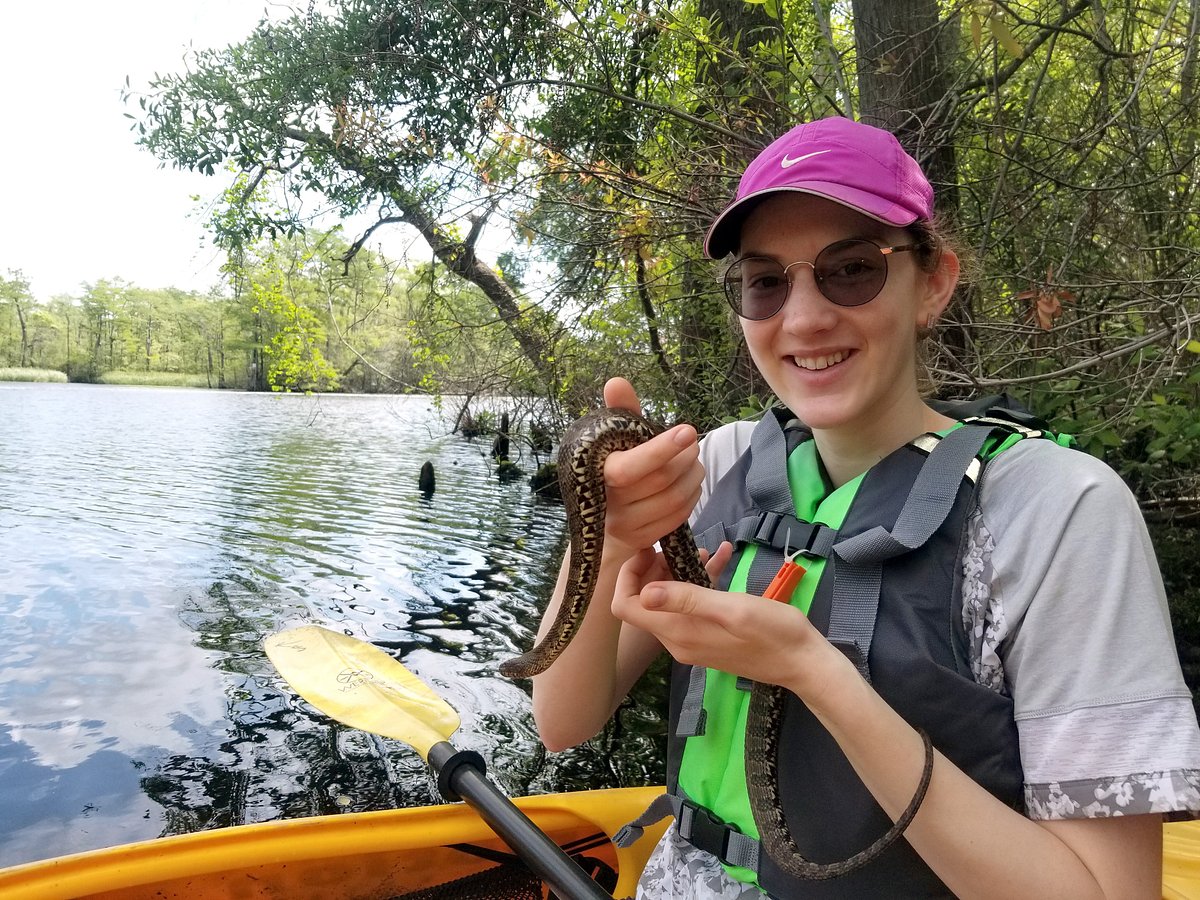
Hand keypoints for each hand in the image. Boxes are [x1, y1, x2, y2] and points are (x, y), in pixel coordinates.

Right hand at [598, 378, 704, 562]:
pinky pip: (678, 516)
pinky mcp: (643, 537)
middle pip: (661, 481)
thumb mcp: (612, 438)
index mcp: (598, 475)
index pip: (631, 467)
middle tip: (692, 442)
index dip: (661, 448)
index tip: (688, 430)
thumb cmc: (610, 465)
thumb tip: (616, 381)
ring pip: (674, 499)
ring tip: (694, 460)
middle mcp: (611, 503)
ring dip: (693, 476)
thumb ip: (619, 411)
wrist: (598, 515)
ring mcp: (627, 524)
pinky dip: (692, 496)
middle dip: (684, 458)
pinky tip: (691, 482)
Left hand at [611, 547, 854, 708]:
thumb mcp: (731, 609)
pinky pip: (693, 606)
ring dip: (681, 571)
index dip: (629, 575)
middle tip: (677, 545)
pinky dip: (703, 581)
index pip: (625, 606)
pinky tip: (723, 557)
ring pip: (670, 600)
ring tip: (705, 548)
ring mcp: (692, 640)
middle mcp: (677, 639)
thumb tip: (644, 592)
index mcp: (677, 632)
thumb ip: (687, 599)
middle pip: (644, 601)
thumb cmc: (772, 633)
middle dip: (654, 569)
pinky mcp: (709, 636)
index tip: (648, 549)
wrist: (804, 663)